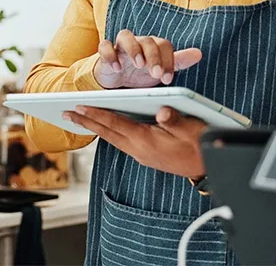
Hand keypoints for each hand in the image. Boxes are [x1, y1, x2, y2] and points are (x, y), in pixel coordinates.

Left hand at [62, 106, 206, 177]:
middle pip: (107, 133)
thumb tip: (162, 111)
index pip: (116, 124)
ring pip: (112, 138)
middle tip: (66, 113)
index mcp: (146, 141)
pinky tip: (106, 127)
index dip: (96, 114)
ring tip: (80, 119)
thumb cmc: (200, 146)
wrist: (208, 168)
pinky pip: (120, 141)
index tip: (78, 107)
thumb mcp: (191, 129)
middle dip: (86, 122)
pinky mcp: (146, 154)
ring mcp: (142, 154)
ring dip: (95, 128)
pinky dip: (109, 132)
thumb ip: (175, 120)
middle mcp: (139, 149)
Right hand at [93, 29, 202, 88]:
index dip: (168, 60)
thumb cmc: (140, 74)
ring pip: (126, 36)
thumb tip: (199, 53)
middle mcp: (138, 41)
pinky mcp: (106, 52)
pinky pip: (105, 46)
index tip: (168, 79)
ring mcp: (121, 45)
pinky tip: (116, 68)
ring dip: (133, 49)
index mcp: (153, 45)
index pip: (164, 45)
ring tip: (139, 64)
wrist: (116, 81)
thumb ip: (178, 61)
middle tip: (156, 74)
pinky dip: (110, 55)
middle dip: (153, 57)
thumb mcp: (160, 70)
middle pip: (147, 41)